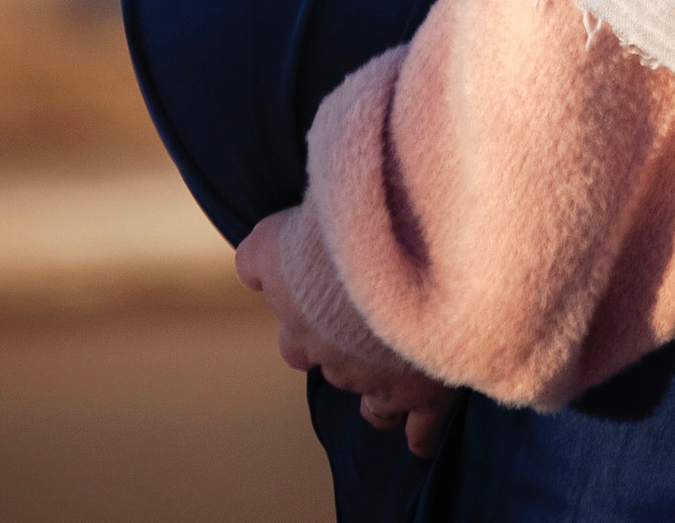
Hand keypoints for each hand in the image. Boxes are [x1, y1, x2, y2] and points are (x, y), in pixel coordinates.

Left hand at [236, 216, 453, 451]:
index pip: (292, 341)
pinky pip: (421, 429)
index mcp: (300, 331)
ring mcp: (381, 381)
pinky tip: (418, 441)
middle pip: (333, 369)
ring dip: (378, 390)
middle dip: (347, 350)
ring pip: (374, 406)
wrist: (391, 249)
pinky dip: (420, 434)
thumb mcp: (276, 234)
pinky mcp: (425, 390)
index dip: (310, 320)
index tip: (325, 298)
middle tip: (365, 322)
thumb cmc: (332, 234)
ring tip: (390, 376)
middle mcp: (335, 363)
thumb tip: (249, 266)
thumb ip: (259, 254)